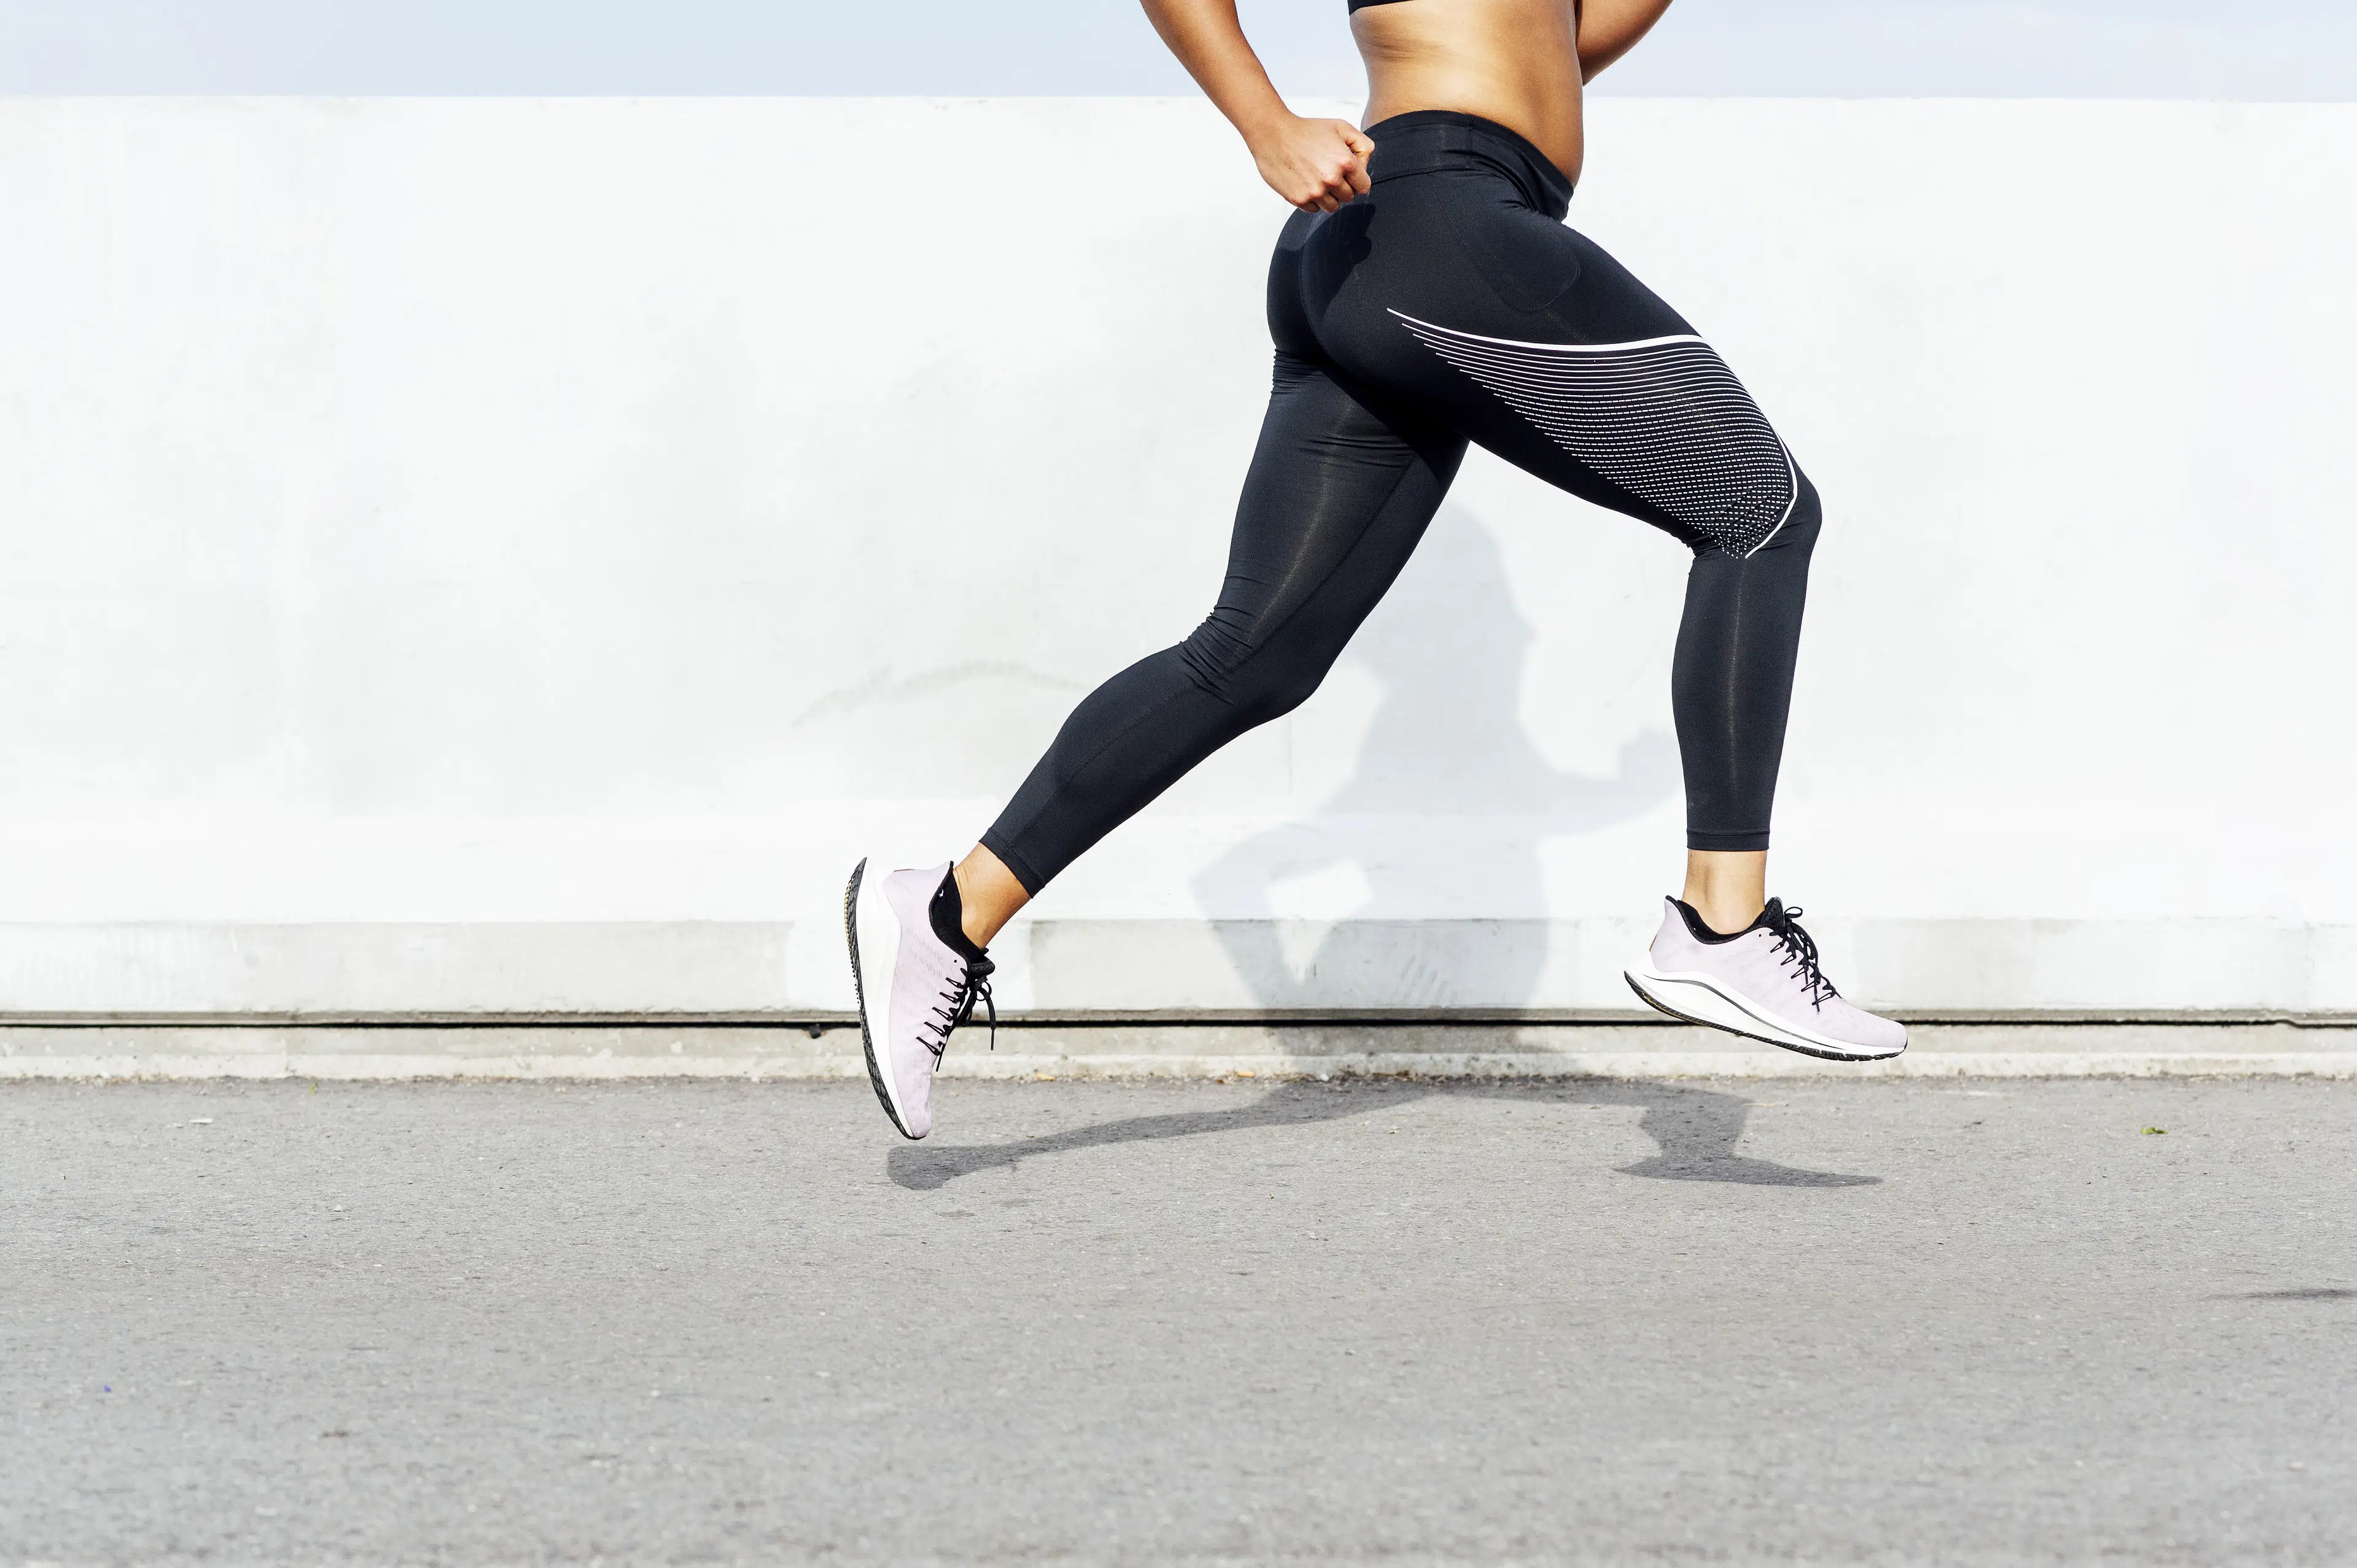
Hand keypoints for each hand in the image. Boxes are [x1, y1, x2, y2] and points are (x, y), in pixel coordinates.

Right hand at [1248, 115, 1374, 212]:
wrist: (1273, 134)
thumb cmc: (1306, 129)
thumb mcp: (1341, 127)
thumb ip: (1362, 146)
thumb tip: (1365, 166)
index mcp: (1345, 162)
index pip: (1363, 186)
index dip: (1357, 180)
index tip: (1348, 174)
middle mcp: (1332, 179)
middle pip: (1348, 197)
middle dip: (1342, 187)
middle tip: (1328, 172)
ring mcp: (1315, 191)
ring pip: (1332, 206)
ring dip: (1328, 196)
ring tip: (1317, 178)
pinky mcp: (1299, 199)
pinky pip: (1314, 209)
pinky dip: (1312, 199)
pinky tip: (1305, 182)